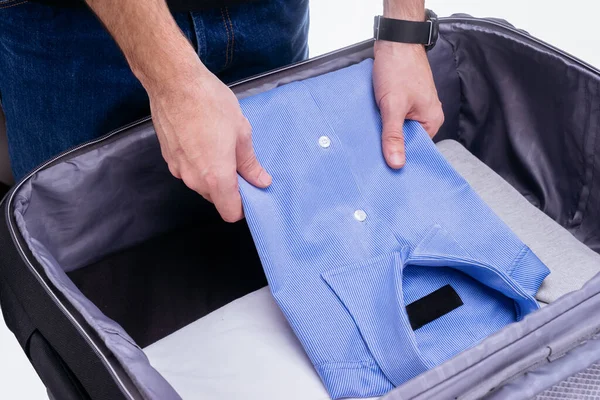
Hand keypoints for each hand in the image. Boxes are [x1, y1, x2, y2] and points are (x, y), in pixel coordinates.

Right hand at [147, 60, 271, 222]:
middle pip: (216, 198)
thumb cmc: (210, 103)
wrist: (173, 82)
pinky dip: (199, 164)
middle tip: (240, 162)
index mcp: (216, 177)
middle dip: (230, 188)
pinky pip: (189, 171)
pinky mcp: (168, 158)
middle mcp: (194, 179)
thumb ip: (250, 163)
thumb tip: (261, 181)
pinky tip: (204, 140)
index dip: (243, 207)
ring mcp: (178, 169)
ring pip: (202, 184)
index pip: (230, 213)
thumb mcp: (241, 132)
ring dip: (214, 174)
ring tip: (221, 145)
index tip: (251, 192)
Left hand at [373, 41, 443, 167]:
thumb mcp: (393, 106)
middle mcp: (427, 116)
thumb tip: (396, 163)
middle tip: (373, 150)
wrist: (395, 40)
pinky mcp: (404, 100)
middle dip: (390, 143)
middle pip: (406, 140)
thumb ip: (393, 135)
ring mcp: (415, 108)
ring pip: (398, 128)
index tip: (384, 165)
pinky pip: (394, 117)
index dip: (399, 157)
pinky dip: (383, 118)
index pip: (416, 150)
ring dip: (385, 130)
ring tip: (372, 132)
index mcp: (432, 121)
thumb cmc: (398, 67)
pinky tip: (373, 118)